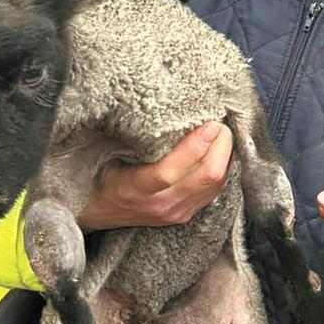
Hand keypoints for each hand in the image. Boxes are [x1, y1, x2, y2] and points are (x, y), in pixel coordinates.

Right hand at [78, 122, 232, 229]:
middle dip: (221, 147)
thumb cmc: (102, 176)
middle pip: (205, 178)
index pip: (169, 171)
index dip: (194, 146)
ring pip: (215, 185)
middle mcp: (159, 205)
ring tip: (221, 134)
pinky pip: (214, 192)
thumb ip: (134, 138)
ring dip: (225, 157)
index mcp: (133, 188)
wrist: (98, 213)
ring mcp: (175, 213)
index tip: (209, 123)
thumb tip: (165, 108)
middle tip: (220, 123)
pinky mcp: (185, 215)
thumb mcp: (108, 154)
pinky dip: (222, 170)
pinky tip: (220, 153)